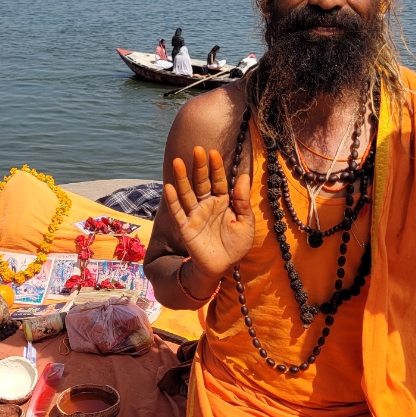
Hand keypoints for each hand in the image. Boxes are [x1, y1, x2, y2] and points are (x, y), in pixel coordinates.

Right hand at [164, 147, 254, 292]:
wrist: (223, 267)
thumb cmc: (235, 245)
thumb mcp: (246, 222)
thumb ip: (243, 201)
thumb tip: (243, 176)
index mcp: (223, 201)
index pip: (219, 180)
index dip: (216, 167)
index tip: (213, 152)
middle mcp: (207, 204)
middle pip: (201, 182)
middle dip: (199, 167)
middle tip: (197, 149)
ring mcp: (195, 215)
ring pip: (187, 193)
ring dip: (182, 178)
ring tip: (177, 161)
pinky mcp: (185, 227)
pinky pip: (178, 212)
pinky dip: (173, 200)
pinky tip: (169, 187)